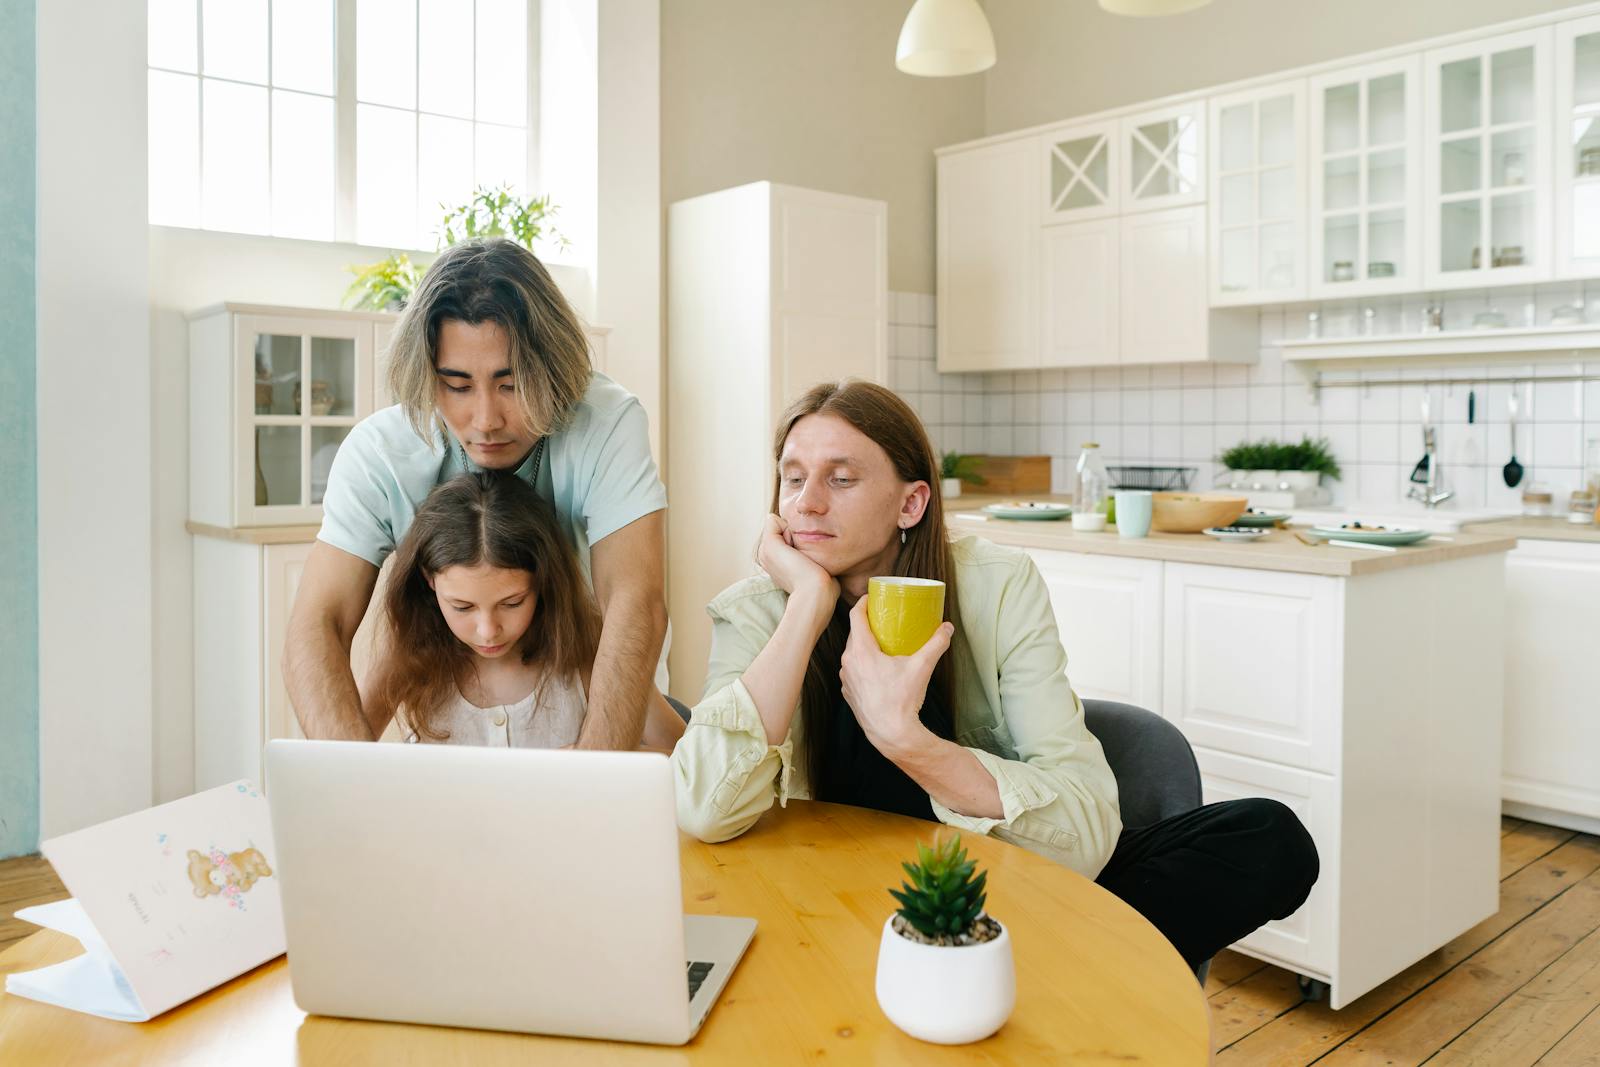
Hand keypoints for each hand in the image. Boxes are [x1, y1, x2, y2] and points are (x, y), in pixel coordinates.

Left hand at [756, 515, 838, 617]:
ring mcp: (793, 560)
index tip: (791, 549)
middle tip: (800, 555)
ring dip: (807, 542)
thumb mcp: (772, 546)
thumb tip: (776, 519)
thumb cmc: (794, 570)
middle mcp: (777, 555)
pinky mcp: (808, 564)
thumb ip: (771, 527)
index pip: (777, 523)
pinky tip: (814, 560)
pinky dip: (815, 547)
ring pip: (802, 534)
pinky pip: (812, 543)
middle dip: (796, 536)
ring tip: (808, 558)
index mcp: (766, 551)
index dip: (786, 531)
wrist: (815, 593)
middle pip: (789, 528)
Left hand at [839, 597, 952, 758]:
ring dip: (863, 646)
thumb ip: (936, 644)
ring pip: (852, 654)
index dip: (863, 603)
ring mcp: (846, 679)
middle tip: (882, 619)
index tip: (870, 597)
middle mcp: (848, 662)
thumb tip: (947, 628)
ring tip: (880, 643)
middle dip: (867, 625)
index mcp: (861, 651)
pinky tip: (875, 668)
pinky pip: (853, 671)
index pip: (856, 616)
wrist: (891, 734)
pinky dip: (862, 664)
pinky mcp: (849, 693)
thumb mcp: (922, 667)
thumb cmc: (903, 700)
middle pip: (854, 634)